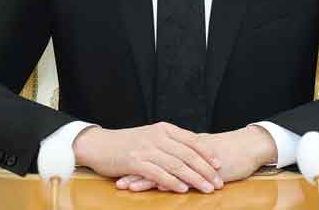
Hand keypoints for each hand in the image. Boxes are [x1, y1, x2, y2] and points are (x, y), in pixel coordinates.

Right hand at [73, 122, 222, 193]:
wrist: (99, 144)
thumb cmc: (126, 143)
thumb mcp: (150, 136)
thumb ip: (169, 142)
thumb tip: (190, 152)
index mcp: (163, 129)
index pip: (191, 140)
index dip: (207, 153)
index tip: (219, 164)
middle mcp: (157, 136)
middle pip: (188, 154)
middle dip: (205, 169)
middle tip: (218, 181)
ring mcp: (146, 149)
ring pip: (177, 164)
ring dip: (194, 178)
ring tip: (207, 188)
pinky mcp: (135, 162)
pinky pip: (158, 173)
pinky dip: (172, 182)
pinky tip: (182, 189)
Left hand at [116, 126, 275, 191]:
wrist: (248, 147)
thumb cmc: (227, 153)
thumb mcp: (203, 154)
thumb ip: (188, 156)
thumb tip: (174, 163)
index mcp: (181, 145)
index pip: (154, 153)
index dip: (137, 161)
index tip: (119, 168)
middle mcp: (183, 149)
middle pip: (153, 159)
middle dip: (134, 171)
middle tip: (116, 179)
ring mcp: (191, 157)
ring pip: (163, 167)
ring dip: (144, 178)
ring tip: (126, 186)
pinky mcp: (201, 166)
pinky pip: (181, 174)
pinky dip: (167, 181)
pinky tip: (156, 187)